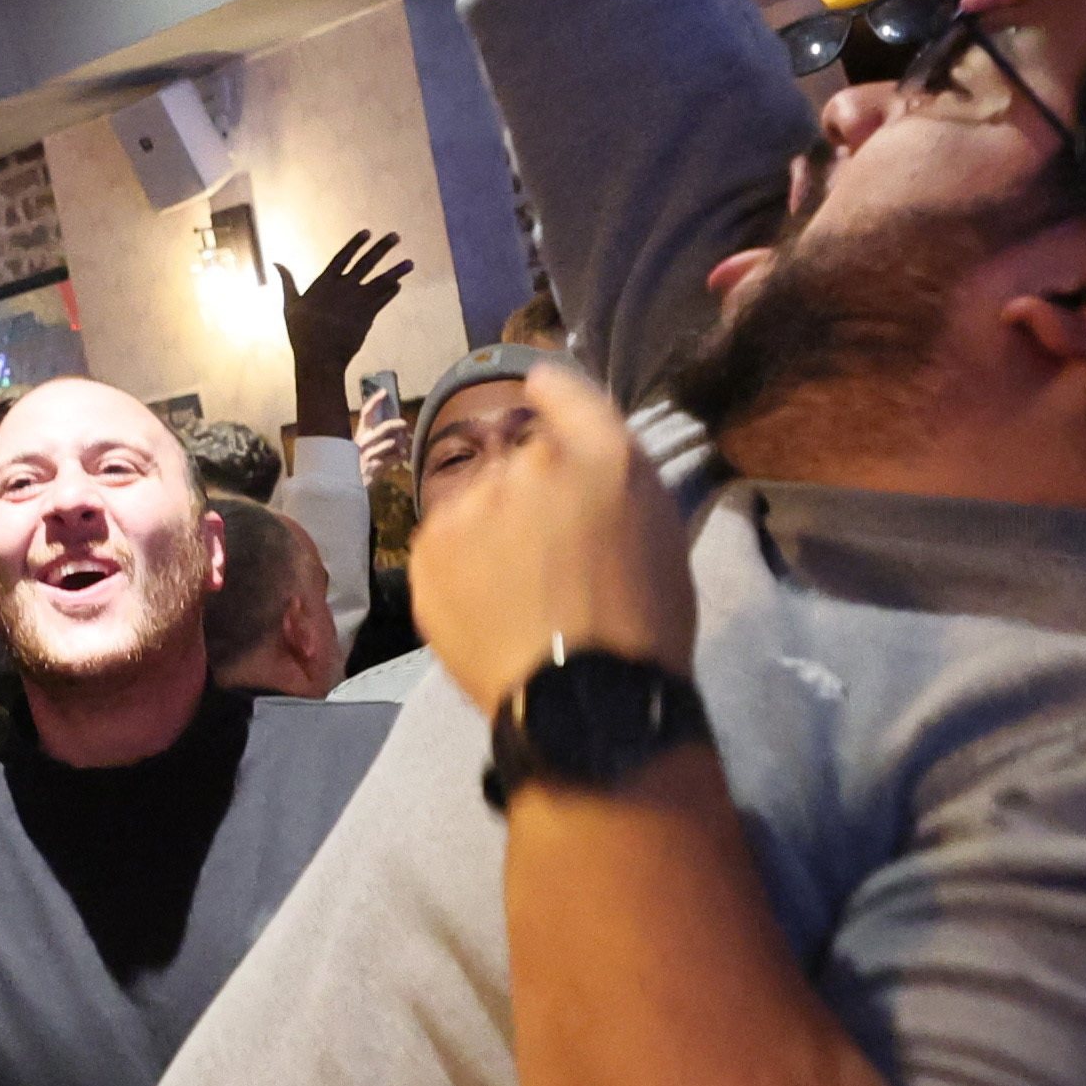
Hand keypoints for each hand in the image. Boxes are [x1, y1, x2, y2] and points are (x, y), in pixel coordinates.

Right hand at [277, 226, 414, 419]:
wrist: (319, 357)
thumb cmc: (301, 333)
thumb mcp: (291, 305)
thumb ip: (287, 282)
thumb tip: (276, 263)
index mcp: (325, 282)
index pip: (343, 257)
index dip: (355, 244)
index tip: (368, 232)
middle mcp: (344, 288)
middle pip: (367, 263)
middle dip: (382, 248)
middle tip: (396, 236)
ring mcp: (358, 301)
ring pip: (382, 281)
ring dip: (396, 271)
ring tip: (410, 262)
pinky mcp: (368, 316)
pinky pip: (383, 300)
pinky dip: (391, 292)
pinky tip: (399, 285)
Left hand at [402, 361, 693, 713]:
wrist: (585, 701)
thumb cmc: (641, 619)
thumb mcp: (657, 521)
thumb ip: (608, 450)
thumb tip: (545, 385)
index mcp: (602, 454)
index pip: (560, 388)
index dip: (552, 394)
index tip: (545, 406)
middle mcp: (531, 465)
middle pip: (519, 458)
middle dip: (532, 492)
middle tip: (555, 555)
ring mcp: (473, 507)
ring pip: (478, 499)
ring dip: (492, 528)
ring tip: (521, 591)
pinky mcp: (429, 552)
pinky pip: (444, 540)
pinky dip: (462, 565)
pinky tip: (491, 606)